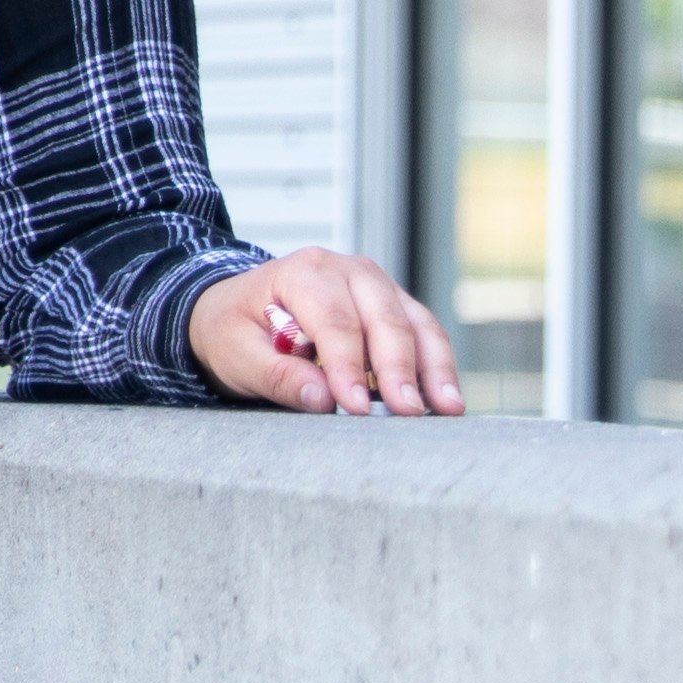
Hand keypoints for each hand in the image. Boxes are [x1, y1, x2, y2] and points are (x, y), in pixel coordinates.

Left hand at [185, 248, 464, 417]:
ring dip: (434, 368)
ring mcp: (378, 286)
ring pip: (416, 323)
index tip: (355, 408)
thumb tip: (321, 399)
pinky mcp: (395, 308)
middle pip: (385, 318)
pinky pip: (425, 333)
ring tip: (447, 409)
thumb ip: (276, 375)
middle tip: (407, 412)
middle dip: (399, 369)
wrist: (238, 310)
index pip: (335, 321)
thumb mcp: (237, 353)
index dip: (348, 366)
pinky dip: (438, 366)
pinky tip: (446, 400)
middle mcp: (348, 270)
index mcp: (304, 272)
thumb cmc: (235, 330)